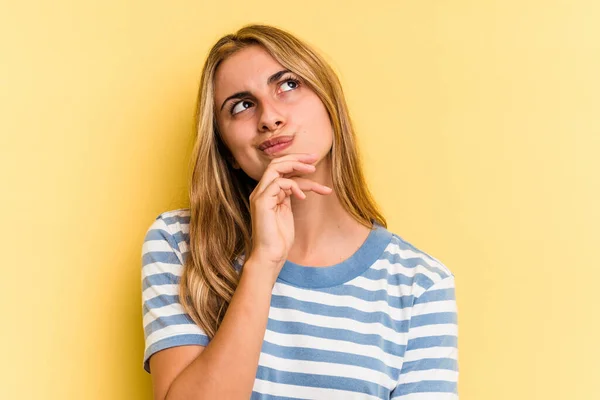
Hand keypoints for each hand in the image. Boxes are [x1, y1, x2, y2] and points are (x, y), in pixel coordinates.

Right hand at [246, 153, 332, 282]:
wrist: (271, 255)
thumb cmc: (280, 238)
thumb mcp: (287, 211)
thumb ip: (289, 196)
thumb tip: (300, 184)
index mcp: (267, 192)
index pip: (280, 169)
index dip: (297, 162)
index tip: (314, 161)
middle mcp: (261, 191)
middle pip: (276, 163)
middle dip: (297, 158)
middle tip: (315, 157)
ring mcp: (259, 196)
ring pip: (276, 168)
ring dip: (297, 166)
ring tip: (313, 171)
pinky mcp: (261, 202)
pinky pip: (278, 183)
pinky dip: (293, 186)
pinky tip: (303, 197)